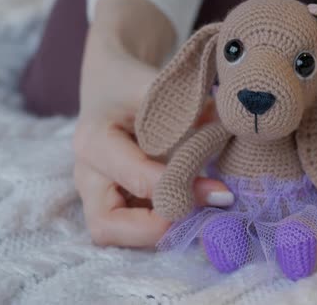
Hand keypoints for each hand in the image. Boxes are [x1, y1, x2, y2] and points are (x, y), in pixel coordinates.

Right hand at [73, 0, 231, 247]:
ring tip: (198, 215)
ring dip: (157, 232)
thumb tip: (229, 131)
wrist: (109, 82)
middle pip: (107, 225)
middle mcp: (87, 175)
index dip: (183, 190)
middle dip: (157, 228)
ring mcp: (95, 192)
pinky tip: (189, 209)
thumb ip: (188, 110)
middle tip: (200, 217)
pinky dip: (158, 225)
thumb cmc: (129, 82)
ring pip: (115, 233)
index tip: (221, 192)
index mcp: (94, 142)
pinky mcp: (109, 200)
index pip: (138, 180)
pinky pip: (128, 227)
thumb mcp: (154, 86)